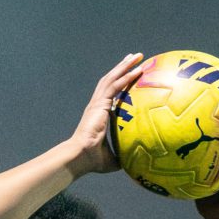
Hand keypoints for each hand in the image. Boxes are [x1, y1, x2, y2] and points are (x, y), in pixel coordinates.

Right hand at [69, 53, 144, 174]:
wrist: (81, 156)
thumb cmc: (93, 160)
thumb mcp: (113, 158)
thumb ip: (123, 155)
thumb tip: (137, 162)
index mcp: (98, 115)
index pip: (110, 94)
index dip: (120, 83)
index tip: (129, 75)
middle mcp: (97, 105)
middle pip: (111, 80)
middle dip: (122, 68)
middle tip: (134, 58)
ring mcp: (97, 103)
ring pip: (113, 78)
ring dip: (125, 66)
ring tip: (137, 56)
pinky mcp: (100, 104)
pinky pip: (116, 86)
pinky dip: (127, 76)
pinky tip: (138, 69)